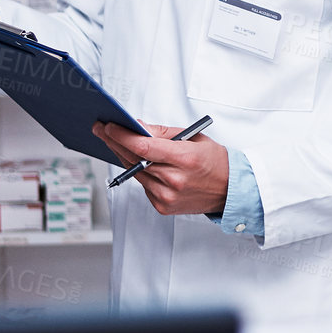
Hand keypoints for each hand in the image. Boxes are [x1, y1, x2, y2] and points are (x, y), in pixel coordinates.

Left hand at [94, 121, 229, 215]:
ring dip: (124, 157)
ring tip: (115, 142)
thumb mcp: (194, 138)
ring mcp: (167, 196)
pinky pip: (143, 186)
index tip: (108, 126)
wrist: (230, 190)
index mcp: (185, 158)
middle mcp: (175, 180)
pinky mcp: (163, 206)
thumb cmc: (215, 161)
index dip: (122, 136)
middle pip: (134, 159)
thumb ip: (163, 133)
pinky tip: (138, 162)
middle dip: (114, 142)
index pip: (144, 147)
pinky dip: (139, 173)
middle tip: (101, 130)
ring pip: (135, 173)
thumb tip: (137, 127)